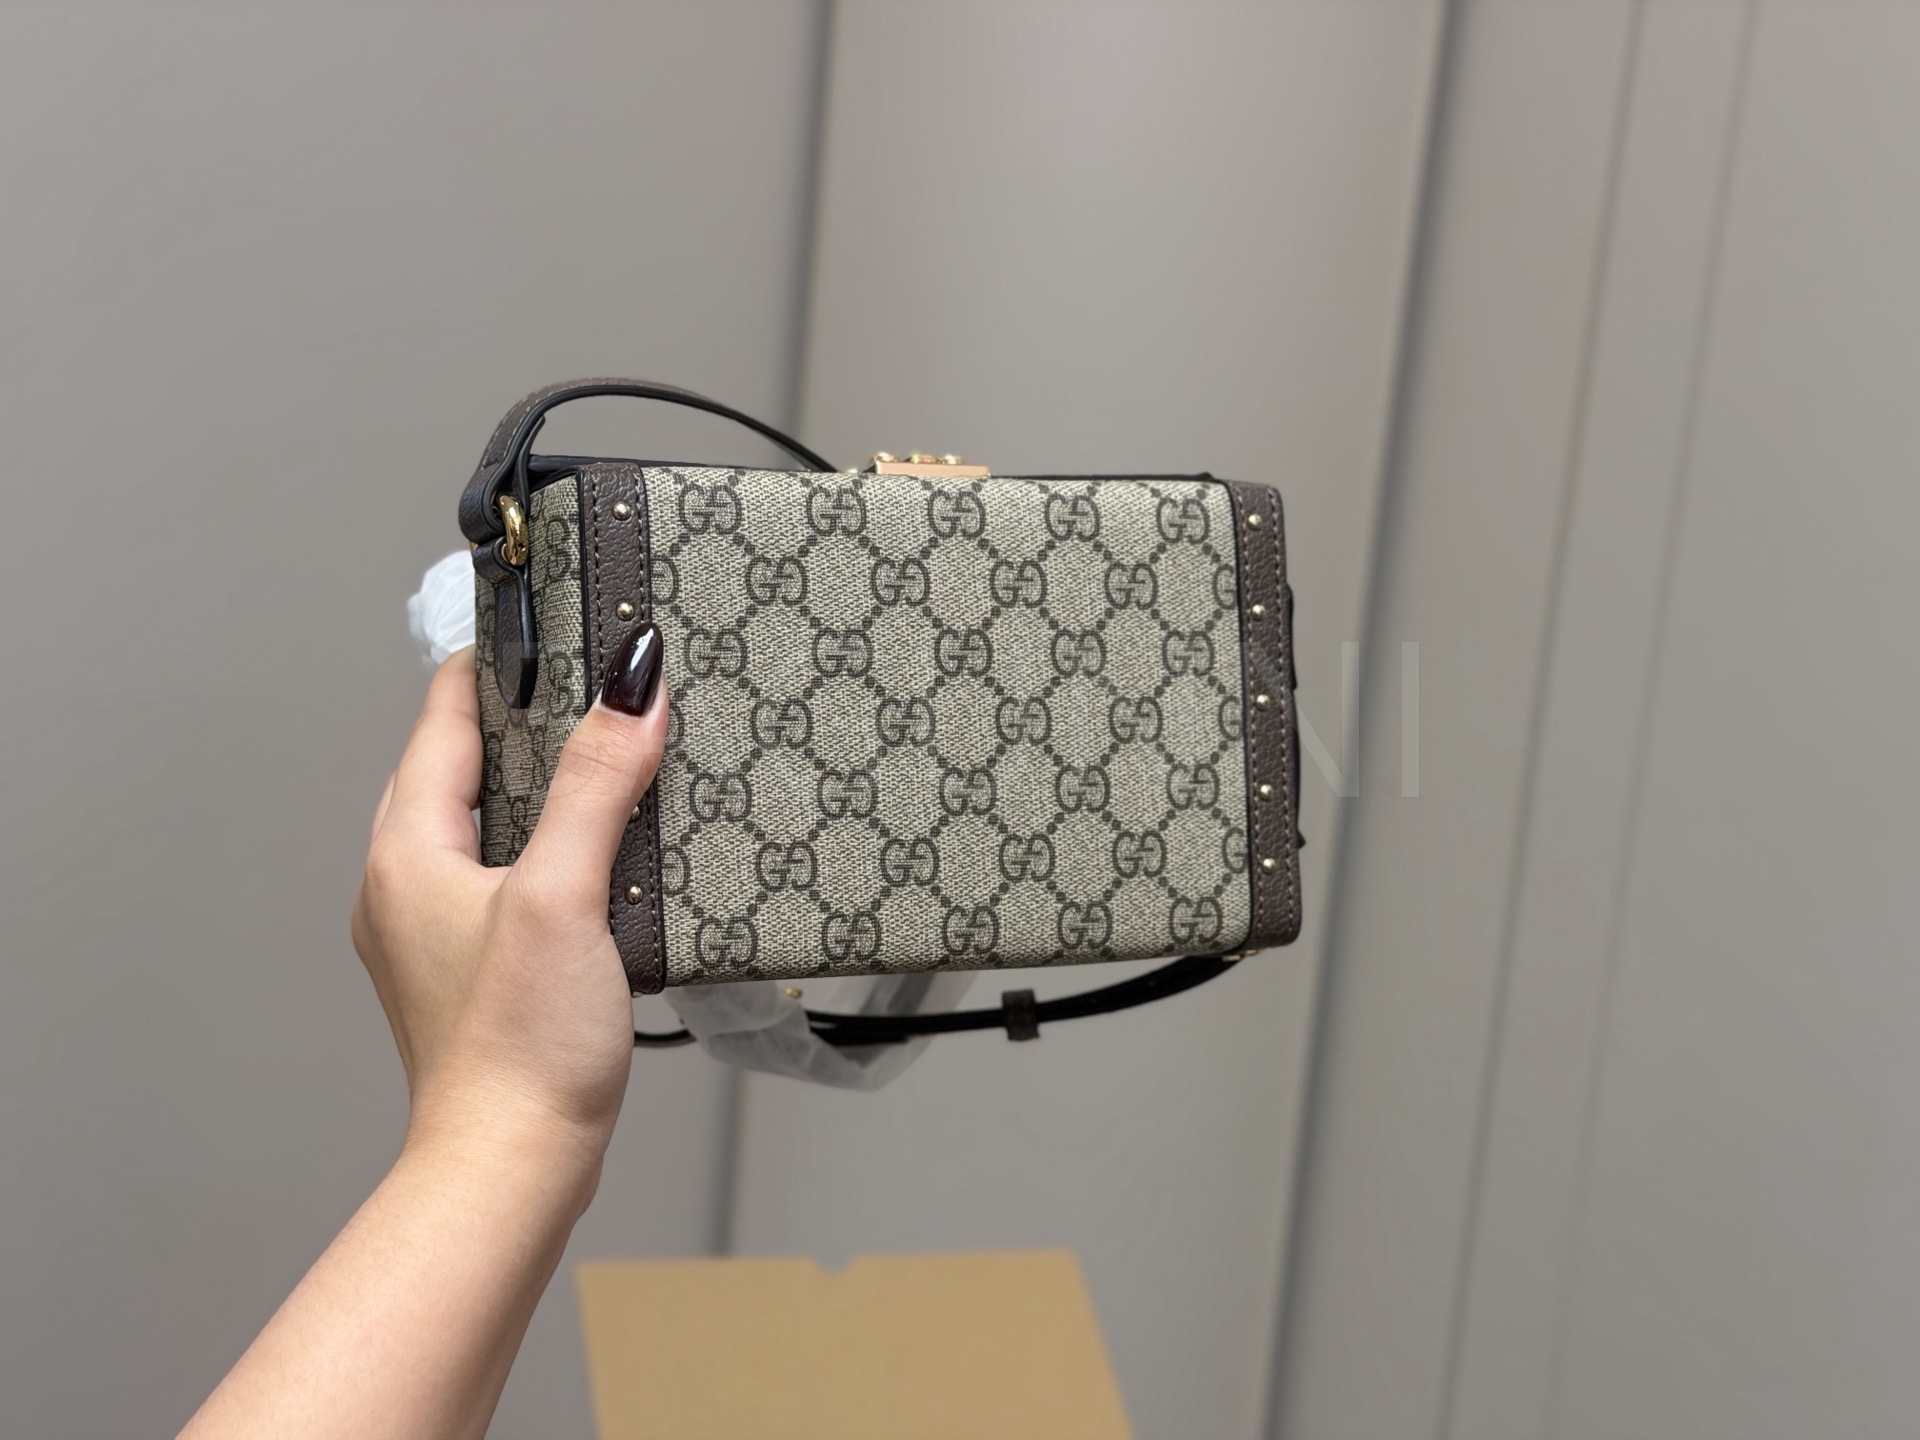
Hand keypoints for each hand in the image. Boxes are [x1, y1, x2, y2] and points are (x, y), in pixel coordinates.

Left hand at [350, 626, 666, 1169]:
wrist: (512, 1168)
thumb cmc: (517, 1046)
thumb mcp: (563, 894)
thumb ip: (597, 784)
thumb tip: (632, 684)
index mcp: (406, 848)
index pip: (443, 713)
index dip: (499, 659)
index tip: (557, 621)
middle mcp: (405, 882)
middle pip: (462, 762)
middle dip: (531, 717)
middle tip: (605, 680)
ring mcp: (435, 929)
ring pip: (487, 820)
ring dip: (546, 784)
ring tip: (617, 755)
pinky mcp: (474, 967)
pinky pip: (508, 873)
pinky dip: (552, 845)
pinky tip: (607, 854)